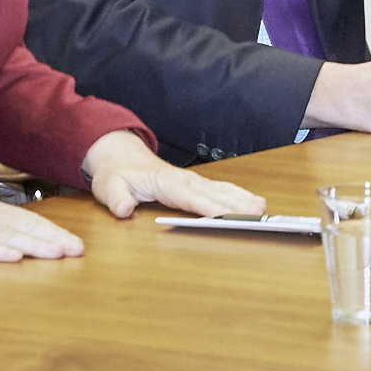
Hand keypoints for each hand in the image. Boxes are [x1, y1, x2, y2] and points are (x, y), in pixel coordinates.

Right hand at [0, 178, 85, 261]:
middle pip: (23, 226)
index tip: (75, 244)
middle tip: (79, 251)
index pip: (27, 219)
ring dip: (34, 246)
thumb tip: (14, 241)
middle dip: (53, 239)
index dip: (52, 231)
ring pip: (6, 236)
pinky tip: (14, 259)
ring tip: (58, 255)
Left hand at [82, 128, 265, 219]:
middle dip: (235, 203)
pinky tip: (251, 201)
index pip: (190, 196)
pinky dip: (237, 194)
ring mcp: (191, 180)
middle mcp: (183, 179)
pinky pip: (219, 188)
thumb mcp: (108, 186)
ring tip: (262, 208)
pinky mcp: (194, 183)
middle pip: (213, 193)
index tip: (226, 216)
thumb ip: (116, 198)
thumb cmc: (116, 173)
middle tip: (257, 215)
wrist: (119, 155)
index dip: (208, 206)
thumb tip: (123, 210)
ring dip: (242, 198)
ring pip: (220, 189)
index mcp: (164, 182)